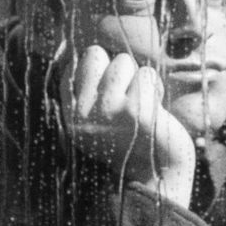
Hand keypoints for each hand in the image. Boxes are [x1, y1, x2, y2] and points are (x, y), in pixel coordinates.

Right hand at [61, 46, 195, 207]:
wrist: (156, 177)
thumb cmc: (130, 140)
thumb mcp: (97, 119)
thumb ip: (88, 89)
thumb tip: (92, 47)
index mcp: (69, 113)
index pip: (74, 61)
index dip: (99, 67)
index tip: (110, 92)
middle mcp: (81, 112)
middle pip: (95, 53)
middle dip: (117, 69)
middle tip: (126, 98)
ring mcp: (108, 112)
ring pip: (124, 61)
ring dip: (139, 81)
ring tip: (140, 108)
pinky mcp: (136, 112)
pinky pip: (147, 75)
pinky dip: (155, 89)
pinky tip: (153, 113)